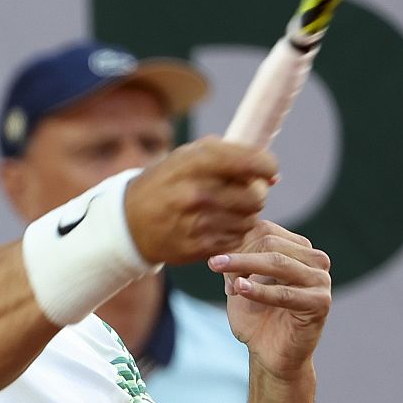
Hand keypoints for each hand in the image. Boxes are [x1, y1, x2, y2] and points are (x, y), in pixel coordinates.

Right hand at [122, 137, 277, 265]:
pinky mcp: (199, 247)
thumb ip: (230, 155)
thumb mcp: (188, 156)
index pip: (252, 162)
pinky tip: (218, 224)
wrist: (131, 221)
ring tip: (227, 208)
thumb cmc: (168, 181)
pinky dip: (233, 232)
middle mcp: (198, 193)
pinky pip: (236, 239)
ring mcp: (198, 223)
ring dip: (245, 214)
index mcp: (196, 163)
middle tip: (245, 191)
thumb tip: (272, 174)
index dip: (268, 166)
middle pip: (256, 196)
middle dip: (257, 193)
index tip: (268, 170)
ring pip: (250, 220)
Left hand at [209, 222, 331, 378]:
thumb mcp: (241, 281)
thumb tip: (223, 235)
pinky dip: (259, 290)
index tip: (215, 262)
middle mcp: (315, 260)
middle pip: (270, 243)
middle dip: (240, 257)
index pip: (265, 231)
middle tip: (218, 271)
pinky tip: (239, 290)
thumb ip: (238, 258)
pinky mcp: (321, 302)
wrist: (270, 355)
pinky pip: (284, 293)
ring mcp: (321, 280)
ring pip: (277, 263)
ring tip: (225, 279)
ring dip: (245, 268)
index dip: (236, 244)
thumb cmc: (256, 318)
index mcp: (299, 249)